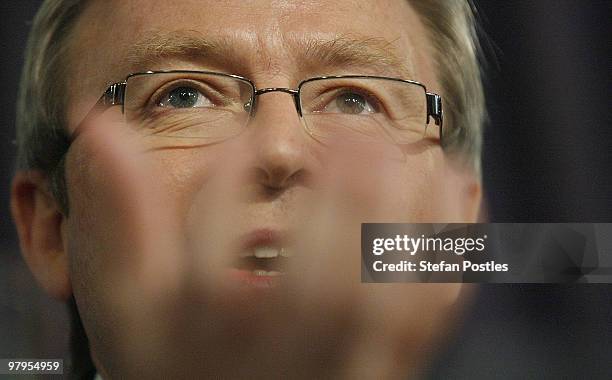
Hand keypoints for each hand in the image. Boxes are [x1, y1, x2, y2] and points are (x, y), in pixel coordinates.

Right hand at [66, 116, 468, 378]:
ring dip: (403, 222)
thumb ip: (124, 218)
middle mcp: (275, 362)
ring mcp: (336, 371)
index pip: (210, 259)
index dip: (227, 183)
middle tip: (356, 134)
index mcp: (203, 343)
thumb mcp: (132, 306)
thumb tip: (101, 125)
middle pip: (315, 290)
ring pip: (381, 308)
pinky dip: (449, 253)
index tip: (246, 141)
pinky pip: (426, 320)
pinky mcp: (382, 372)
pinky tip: (454, 192)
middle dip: (341, 201)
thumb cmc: (179, 364)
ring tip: (409, 155)